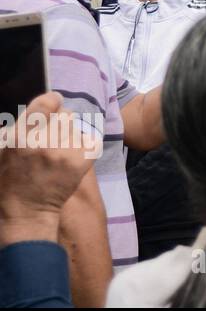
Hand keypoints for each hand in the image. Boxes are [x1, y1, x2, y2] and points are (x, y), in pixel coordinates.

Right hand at [0, 92, 95, 246]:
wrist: (27, 210)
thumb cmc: (10, 179)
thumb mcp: (2, 150)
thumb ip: (17, 127)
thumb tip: (38, 107)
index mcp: (20, 137)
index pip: (45, 103)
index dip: (52, 100)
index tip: (54, 101)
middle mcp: (44, 142)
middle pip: (65, 114)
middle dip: (59, 122)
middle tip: (52, 136)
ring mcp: (65, 152)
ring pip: (76, 128)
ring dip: (69, 135)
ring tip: (59, 149)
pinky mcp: (82, 162)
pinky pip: (91, 140)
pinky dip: (85, 145)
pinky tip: (73, 155)